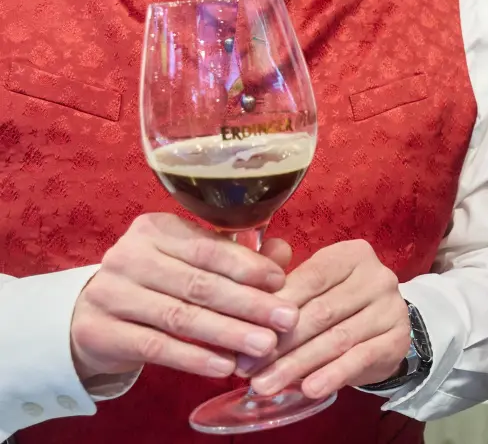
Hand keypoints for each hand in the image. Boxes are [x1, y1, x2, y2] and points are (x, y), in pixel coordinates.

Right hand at [68, 213, 298, 381]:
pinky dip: (194, 357)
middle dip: (248, 304)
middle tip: (287, 320)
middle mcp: (128, 256)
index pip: (208, 248)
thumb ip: (237, 257)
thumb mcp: (192, 263)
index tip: (281, 284)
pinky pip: (155, 347)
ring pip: (180, 316)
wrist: (92, 315)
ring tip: (264, 346)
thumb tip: (282, 252)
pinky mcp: (100, 331)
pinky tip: (224, 366)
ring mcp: (109, 294)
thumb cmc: (157, 283)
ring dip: (228, 333)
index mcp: (155, 230)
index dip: (248, 267)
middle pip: (198, 284)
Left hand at [246, 239, 410, 398]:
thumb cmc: (334, 303)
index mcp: (352, 255)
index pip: (312, 278)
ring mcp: (391, 308)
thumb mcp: (311, 285)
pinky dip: (333, 375)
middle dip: (280, 343)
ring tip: (266, 385)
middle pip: (322, 312)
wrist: (381, 330)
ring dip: (298, 364)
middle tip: (246, 369)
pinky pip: (361, 358)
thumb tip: (247, 278)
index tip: (243, 334)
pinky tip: (309, 389)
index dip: (276, 307)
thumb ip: (281, 278)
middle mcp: (377, 277)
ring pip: (337, 338)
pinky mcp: (398, 339)